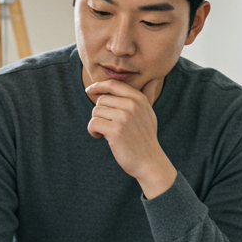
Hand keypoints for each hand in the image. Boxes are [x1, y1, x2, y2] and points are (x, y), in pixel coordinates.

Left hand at [85, 78, 177, 197]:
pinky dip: (92, 131)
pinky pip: (93, 123)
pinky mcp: (115, 131)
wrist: (149, 161)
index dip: (98, 85)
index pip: (113, 84)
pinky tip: (99, 137)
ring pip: (96, 112)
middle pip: (101, 99)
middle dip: (99, 112)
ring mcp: (124, 117)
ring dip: (96, 123)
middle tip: (106, 124)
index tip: (89, 90)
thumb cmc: (146, 138)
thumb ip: (147, 96)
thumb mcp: (149, 113)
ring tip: (104, 132)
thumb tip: (152, 80)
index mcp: (139, 99)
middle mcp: (132, 105)